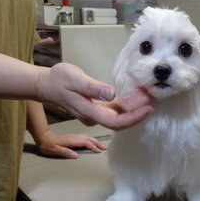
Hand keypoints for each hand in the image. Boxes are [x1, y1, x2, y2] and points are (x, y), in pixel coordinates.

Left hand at [34, 129, 106, 158]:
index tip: (98, 151)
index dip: (92, 146)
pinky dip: (90, 140)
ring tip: (101, 146)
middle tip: (105, 148)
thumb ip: (66, 152)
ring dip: (95, 141)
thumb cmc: (48, 144)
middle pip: (88, 138)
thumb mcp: (55, 150)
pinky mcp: (72, 138)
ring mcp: (73, 137)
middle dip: (97, 143)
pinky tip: (92, 142)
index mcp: (71, 140)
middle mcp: (74, 137)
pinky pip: (84, 138)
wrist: (43, 137)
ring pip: (87, 137)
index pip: (85, 142)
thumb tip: (76, 156)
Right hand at [37, 63, 152, 129]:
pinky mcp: (97, 106)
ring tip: (148, 93)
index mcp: (89, 112)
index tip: (148, 109)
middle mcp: (94, 116)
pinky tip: (136, 94)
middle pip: (121, 118)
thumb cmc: (58, 79)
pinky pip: (115, 107)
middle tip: (153, 96)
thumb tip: (112, 94)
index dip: (134, 118)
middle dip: (138, 109)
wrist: (46, 83)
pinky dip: (126, 101)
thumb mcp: (75, 79)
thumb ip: (93, 87)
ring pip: (119, 112)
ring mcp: (95, 112)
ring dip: (134, 104)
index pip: (116, 122)